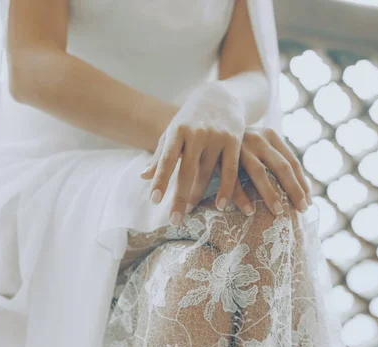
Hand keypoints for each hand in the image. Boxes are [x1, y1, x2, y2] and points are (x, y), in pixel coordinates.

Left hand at [140, 82, 245, 225]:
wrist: (220, 96)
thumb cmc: (191, 119)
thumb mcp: (173, 131)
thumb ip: (160, 154)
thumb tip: (143, 178)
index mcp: (177, 130)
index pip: (167, 158)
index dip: (161, 179)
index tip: (155, 200)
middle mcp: (197, 133)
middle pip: (186, 170)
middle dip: (179, 196)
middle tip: (174, 220)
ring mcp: (217, 136)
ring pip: (207, 172)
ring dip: (199, 195)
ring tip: (191, 214)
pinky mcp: (234, 140)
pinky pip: (230, 169)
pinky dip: (226, 189)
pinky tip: (221, 205)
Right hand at [229, 128, 311, 215]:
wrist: (212, 121)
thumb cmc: (241, 143)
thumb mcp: (259, 144)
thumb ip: (274, 159)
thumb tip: (298, 190)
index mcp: (271, 136)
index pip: (292, 162)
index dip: (301, 183)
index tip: (308, 202)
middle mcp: (258, 139)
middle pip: (282, 167)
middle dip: (294, 190)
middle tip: (301, 210)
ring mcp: (240, 146)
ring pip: (259, 172)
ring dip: (269, 194)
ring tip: (278, 212)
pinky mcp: (222, 156)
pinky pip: (234, 180)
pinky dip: (241, 197)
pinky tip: (248, 211)